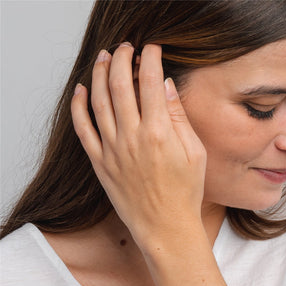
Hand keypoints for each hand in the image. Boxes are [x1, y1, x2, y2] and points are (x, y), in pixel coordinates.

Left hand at [71, 43, 206, 248]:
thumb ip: (180, 117)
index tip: (153, 48)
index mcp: (160, 132)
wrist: (165, 226)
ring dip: (99, 74)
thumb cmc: (185, 193)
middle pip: (121, 84)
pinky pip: (83, 129)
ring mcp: (113, 150)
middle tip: (126, 47)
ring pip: (99, 101)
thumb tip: (166, 86)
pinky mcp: (100, 163)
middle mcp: (132, 137)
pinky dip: (79, 106)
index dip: (151, 59)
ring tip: (103, 57)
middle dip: (122, 58)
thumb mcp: (195, 153)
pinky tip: (81, 90)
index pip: (150, 81)